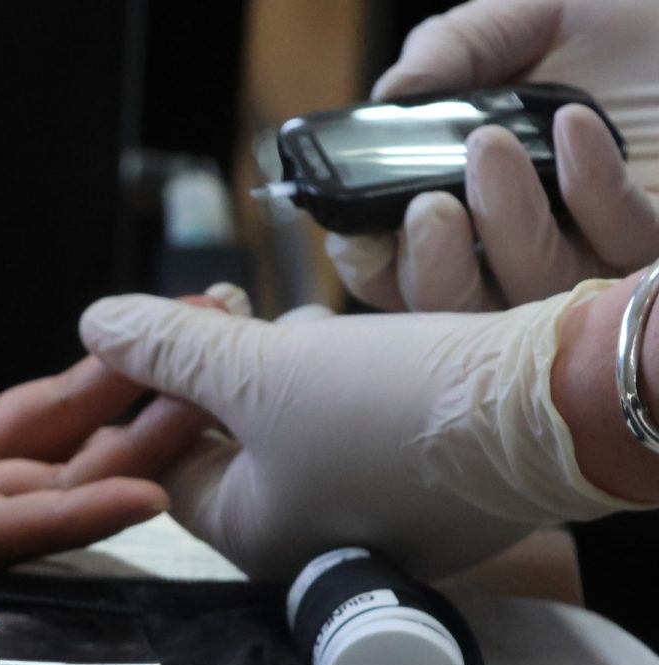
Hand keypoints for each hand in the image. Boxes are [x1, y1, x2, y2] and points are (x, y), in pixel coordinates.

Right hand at [0, 304, 213, 562]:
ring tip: (208, 343)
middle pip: (46, 493)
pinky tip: (141, 341)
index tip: (144, 492)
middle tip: (224, 391)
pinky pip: (29, 413)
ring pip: (52, 451)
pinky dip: (87, 380)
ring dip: (131, 410)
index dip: (63, 520)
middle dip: (135, 452)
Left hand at [72, 288, 649, 580]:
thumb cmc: (396, 408)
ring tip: (307, 325)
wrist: (554, 409)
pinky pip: (355, 424)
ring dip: (288, 364)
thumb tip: (96, 324)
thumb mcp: (260, 369)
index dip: (159, 390)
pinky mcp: (422, 482)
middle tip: (232, 313)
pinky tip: (363, 341)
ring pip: (294, 425)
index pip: (168, 465)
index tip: (168, 331)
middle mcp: (308, 541)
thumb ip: (169, 348)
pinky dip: (346, 377)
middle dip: (227, 370)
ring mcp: (370, 517)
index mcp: (252, 537)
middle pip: (232, 442)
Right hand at [327, 0, 658, 311]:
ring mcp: (587, 262)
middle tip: (428, 207)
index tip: (357, 233)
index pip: (399, 274)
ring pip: (527, 293)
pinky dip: (587, 189)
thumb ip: (451, 48)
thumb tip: (390, 93)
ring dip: (503, 223)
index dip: (372, 268)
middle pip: (451, 311)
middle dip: (431, 270)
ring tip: (491, 144)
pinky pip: (614, 247)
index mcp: (467, 210)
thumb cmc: (617, 32)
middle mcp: (518, 250)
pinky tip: (572, 128)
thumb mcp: (522, 19)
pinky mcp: (648, 255)